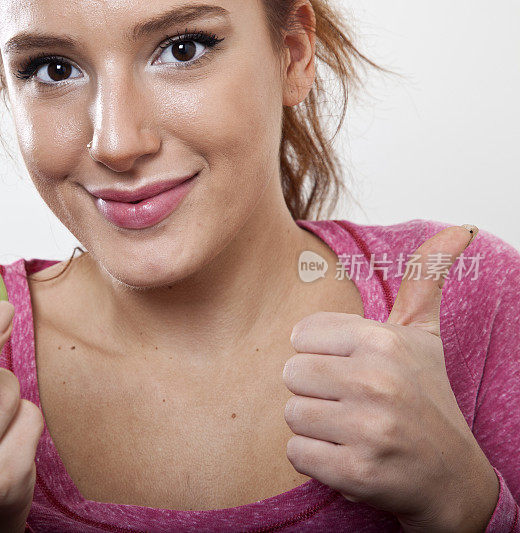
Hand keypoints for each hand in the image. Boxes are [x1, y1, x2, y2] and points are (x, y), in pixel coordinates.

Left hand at [282, 225, 498, 531]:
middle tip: (353, 404)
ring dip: (315, 427)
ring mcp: (367, 429)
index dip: (322, 356)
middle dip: (316, 392)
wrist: (451, 479)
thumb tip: (460, 228)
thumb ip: (425, 280)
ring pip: (291, 414)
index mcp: (383, 340)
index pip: (300, 335)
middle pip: (291, 373)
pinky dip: (317, 459)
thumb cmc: (426, 400)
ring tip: (352, 430)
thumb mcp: (425, 336)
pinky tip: (350, 456)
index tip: (353, 371)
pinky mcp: (356, 472)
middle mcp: (376, 380)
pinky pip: (296, 453)